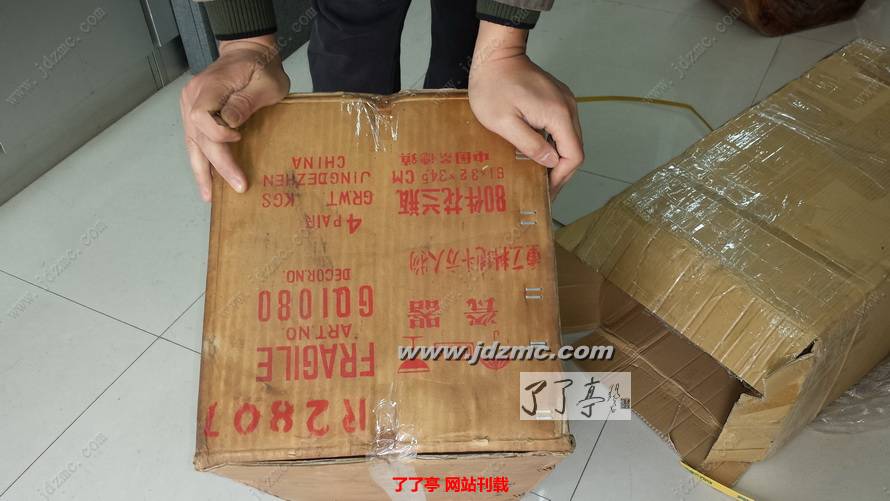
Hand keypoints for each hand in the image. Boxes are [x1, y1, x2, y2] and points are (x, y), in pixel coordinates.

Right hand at [180, 34, 289, 200]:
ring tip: (210, 196)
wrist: (248, 52)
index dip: (217, 134)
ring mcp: (190, 106)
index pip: (201, 118)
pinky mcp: (195, 114)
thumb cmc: (261, 67)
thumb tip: (229, 124)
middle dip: (217, 165)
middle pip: (199, 137)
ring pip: (193, 143)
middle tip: (237, 186)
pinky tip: (208, 180)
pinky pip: (196, 141)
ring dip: (202, 171)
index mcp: (209, 87)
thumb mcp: (265, 82)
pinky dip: (202, 161)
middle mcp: (192, 97)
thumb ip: (246, 101)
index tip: (238, 138)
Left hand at [468, 21, 582, 197]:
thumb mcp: (503, 122)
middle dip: (560, 173)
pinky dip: (555, 144)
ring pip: (569, 139)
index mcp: (558, 115)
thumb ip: (529, 144)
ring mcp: (564, 101)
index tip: (546, 191)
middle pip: (575, 149)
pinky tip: (539, 154)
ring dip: (558, 159)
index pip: (573, 155)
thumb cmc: (492, 86)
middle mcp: (567, 107)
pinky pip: (562, 127)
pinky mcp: (556, 98)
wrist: (495, 54)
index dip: (561, 177)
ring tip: (540, 176)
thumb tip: (551, 162)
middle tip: (543, 190)